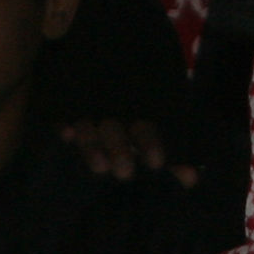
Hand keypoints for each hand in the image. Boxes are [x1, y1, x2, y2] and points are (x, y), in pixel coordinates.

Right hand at [56, 116, 199, 188]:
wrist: (109, 75)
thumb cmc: (142, 126)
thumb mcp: (162, 138)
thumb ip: (175, 160)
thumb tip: (191, 179)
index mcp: (139, 116)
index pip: (145, 129)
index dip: (150, 144)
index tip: (155, 163)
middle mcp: (114, 113)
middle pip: (115, 129)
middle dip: (119, 150)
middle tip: (124, 172)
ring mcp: (88, 111)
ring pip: (88, 125)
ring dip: (92, 145)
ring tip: (99, 167)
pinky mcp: (65, 110)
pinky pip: (61, 116)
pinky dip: (63, 124)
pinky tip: (65, 135)